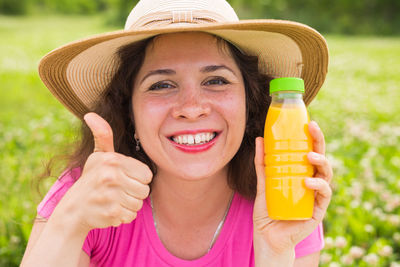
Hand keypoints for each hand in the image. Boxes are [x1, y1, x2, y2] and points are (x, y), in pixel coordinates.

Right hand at [54, 112, 152, 231]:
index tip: (123, 178)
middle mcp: (111, 176)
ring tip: (113, 200)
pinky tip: (110, 210)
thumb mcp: (98, 156)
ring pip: (139, 204)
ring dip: (129, 204)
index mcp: (112, 160)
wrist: (73, 209)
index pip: (147, 174)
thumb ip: (103, 135)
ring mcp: (110, 195)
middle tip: (117, 191)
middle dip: (134, 192)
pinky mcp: (110, 213)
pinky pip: (131, 215)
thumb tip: (90, 114)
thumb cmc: (92, 179)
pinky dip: (123, 215)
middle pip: (145, 190)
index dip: (137, 178)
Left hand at [252, 121, 331, 254]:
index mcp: (301, 174)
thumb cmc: (268, 210)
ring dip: (321, 162)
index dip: (312, 137)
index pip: (310, 152)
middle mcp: (312, 182)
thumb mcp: (263, 183)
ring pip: (326, 174)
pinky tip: (308, 182)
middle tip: (313, 129)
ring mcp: (316, 195)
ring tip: (309, 157)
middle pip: (321, 158)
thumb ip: (262, 163)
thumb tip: (259, 138)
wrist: (268, 236)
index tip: (308, 122)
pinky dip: (318, 186)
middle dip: (319, 142)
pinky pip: (324, 195)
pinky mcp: (318, 210)